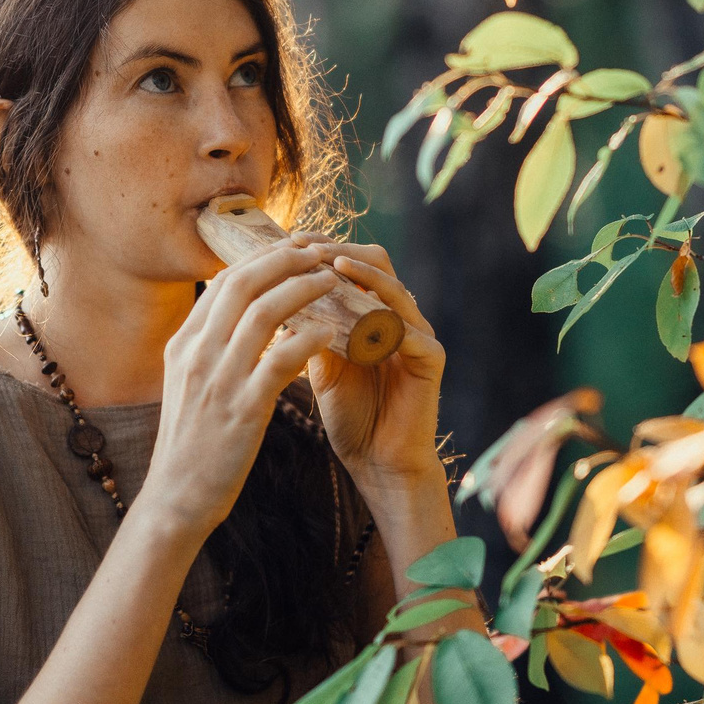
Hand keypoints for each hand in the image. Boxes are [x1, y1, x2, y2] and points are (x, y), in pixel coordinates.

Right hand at [145, 237, 343, 540]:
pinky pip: (280, 360)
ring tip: (332, 281)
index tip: (292, 248)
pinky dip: (308, 339)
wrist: (176, 498)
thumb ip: (211, 350)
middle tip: (318, 250)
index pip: (222, 283)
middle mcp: (196, 354)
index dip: (260, 258)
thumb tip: (241, 317)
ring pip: (263, 313)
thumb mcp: (191, 386)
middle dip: (283, 259)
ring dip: (303, 289)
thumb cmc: (193, 444)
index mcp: (183, 345)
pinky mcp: (242, 410)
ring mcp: (218, 380)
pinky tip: (331, 333)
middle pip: (242, 284)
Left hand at [289, 237, 445, 498]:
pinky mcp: (431, 359)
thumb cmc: (350, 415)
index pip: (352, 263)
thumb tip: (271, 293)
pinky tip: (354, 321)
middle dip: (341, 251)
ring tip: (331, 266)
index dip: (322, 247)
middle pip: (378, 262)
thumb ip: (307, 328)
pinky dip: (381, 323)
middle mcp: (399, 316)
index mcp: (373, 312)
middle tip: (307, 247)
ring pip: (395, 289)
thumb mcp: (320, 364)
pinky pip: (410, 332)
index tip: (287, 241)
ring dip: (362, 276)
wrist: (377, 463)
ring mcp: (419, 335)